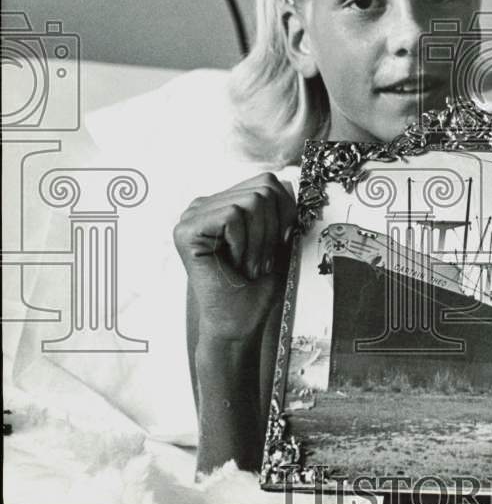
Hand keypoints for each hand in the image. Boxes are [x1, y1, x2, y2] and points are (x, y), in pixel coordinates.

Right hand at [173, 173, 296, 340]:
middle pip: (263, 189)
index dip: (285, 212)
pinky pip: (234, 215)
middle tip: (260, 262)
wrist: (239, 322)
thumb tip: (293, 181)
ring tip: (248, 265)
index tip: (279, 245)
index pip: (268, 181)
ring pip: (252, 201)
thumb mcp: (278, 238)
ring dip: (260, 241)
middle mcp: (204, 205)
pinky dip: (244, 243)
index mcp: (224, 203)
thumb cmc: (257, 286)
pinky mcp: (187, 229)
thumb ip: (280, 207)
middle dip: (273, 230)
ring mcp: (192, 215)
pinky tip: (234, 263)